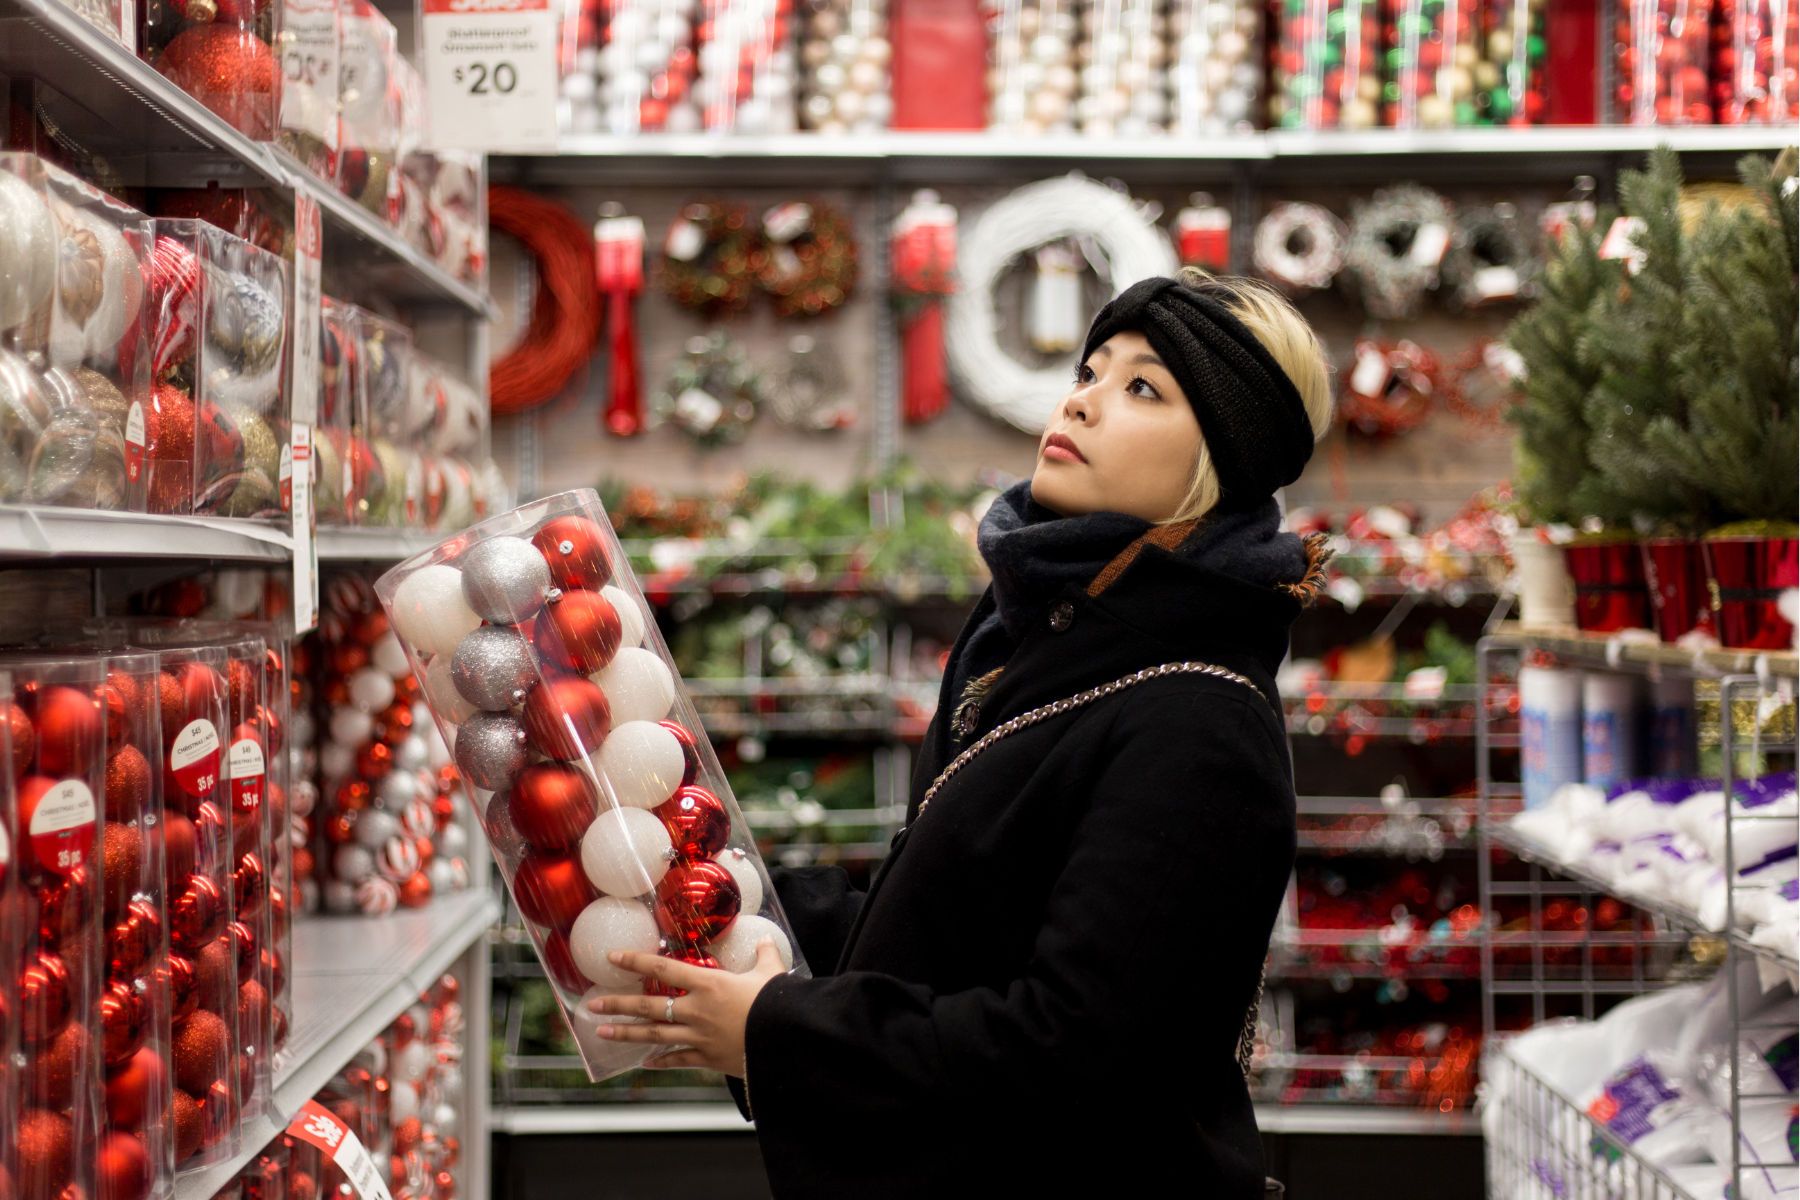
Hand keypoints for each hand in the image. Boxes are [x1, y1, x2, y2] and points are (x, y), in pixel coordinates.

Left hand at [587, 940, 787, 1076]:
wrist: (786, 1040)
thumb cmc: (778, 1003)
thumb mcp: (772, 974)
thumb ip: (766, 954)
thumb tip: (767, 939)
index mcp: (709, 983)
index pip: (663, 967)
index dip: (635, 961)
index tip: (612, 957)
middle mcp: (696, 1009)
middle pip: (648, 1005)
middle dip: (618, 1004)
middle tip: (593, 1005)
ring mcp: (699, 1035)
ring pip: (653, 1034)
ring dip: (626, 1033)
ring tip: (603, 1032)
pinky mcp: (707, 1057)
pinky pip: (677, 1059)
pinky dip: (660, 1061)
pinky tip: (644, 1063)